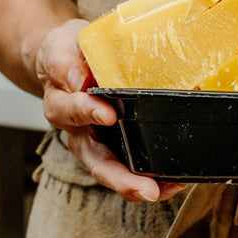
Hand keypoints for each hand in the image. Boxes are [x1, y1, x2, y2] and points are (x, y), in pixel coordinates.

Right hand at [36, 19, 186, 201]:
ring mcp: (98, 144)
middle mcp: (80, 132)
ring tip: (168, 190)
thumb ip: (65, 61)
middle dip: (122, 179)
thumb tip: (79, 79)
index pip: (73, 110)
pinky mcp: (117, 147)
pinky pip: (133, 167)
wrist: (67, 62)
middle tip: (146, 189)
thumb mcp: (60, 47)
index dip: (89, 112)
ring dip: (141, 185)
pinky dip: (154, 176)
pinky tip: (177, 179)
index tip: (107, 114)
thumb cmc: (67, 54)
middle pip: (97, 161)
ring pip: (116, 172)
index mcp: (62, 104)